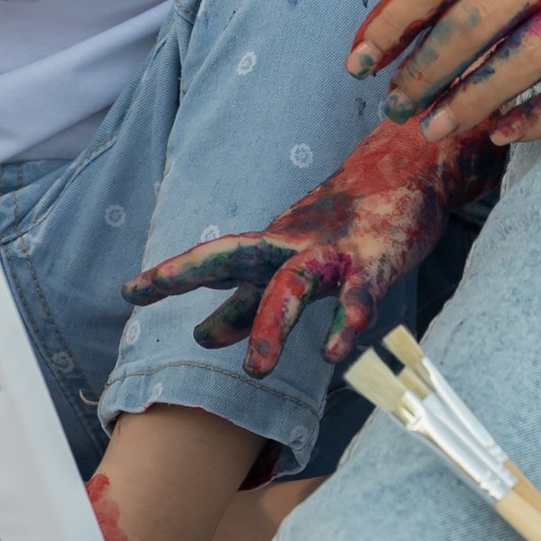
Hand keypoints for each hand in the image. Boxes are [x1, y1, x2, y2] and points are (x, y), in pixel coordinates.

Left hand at [122, 112, 500, 374]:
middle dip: (192, 277)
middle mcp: (292, 245)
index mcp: (270, 245)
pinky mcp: (374, 264)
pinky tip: (333, 353)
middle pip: (233, 257)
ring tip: (254, 369)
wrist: (412, 171)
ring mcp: (332, 253)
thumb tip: (205, 333)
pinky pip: (357, 299)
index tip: (128, 292)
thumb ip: (248, 298)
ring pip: (292, 286)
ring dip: (271, 325)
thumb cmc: (346, 223)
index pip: (213, 259)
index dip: (171, 275)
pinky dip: (346, 324)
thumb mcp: (289, 260)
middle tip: (150, 304)